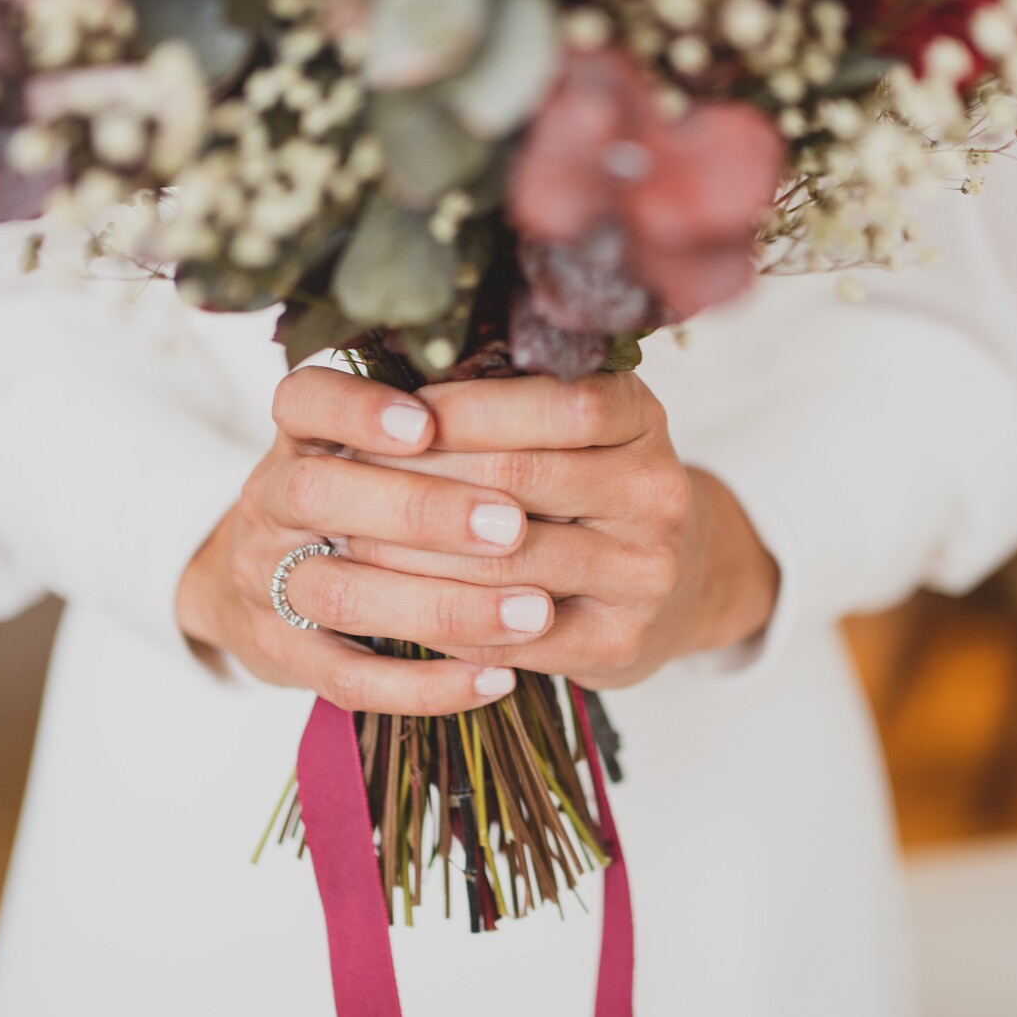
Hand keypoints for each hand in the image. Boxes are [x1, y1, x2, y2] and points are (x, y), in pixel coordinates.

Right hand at [177, 365, 562, 715]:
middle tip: (513, 526)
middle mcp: (272, 500)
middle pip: (319, 494)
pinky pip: (348, 680)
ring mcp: (268, 579)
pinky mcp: (283, 654)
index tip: (426, 425)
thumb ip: (446, 419)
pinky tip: (497, 679)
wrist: (268, 580)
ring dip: (443, 604)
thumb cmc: (362, 493)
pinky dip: (425, 685)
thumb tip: (556, 387)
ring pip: (341, 593)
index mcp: (300, 435)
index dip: (358, 410)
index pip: (304, 401)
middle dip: (421, 509)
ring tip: (534, 612)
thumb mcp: (384, 443)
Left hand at [340, 371, 779, 688]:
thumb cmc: (589, 488)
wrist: (675, 582)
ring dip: (412, 553)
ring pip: (504, 562)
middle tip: (341, 477)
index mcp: (640, 417)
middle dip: (418, 478)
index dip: (462, 408)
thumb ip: (505, 394)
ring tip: (345, 539)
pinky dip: (443, 620)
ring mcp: (644, 572)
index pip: (552, 401)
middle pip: (518, 478)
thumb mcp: (571, 425)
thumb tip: (391, 373)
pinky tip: (391, 603)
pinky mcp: (619, 643)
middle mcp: (656, 491)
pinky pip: (510, 635)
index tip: (390, 416)